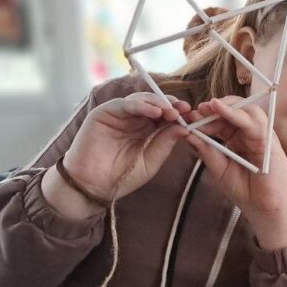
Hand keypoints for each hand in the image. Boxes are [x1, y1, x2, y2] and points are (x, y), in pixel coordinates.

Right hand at [62, 92, 189, 200]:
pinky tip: (154, 112)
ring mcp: (119, 114)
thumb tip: (185, 128)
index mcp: (146, 129)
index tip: (194, 116)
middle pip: (156, 104)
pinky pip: (125, 104)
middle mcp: (134, 119)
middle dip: (172, 105)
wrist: (93, 186)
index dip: (180, 114)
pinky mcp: (104, 112)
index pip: (166, 115)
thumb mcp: (151, 160)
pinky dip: (140, 105)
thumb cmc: (122, 176)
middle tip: (185, 109)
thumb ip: (165, 143)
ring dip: (158, 103)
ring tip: (171, 111)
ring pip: (142, 100)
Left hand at [184, 96, 286, 249]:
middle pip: (235, 109)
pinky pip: (252, 122)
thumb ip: (207, 151)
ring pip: (246, 110)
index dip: (205, 116)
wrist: (265, 210)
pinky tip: (219, 109)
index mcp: (239, 139)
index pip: (222, 119)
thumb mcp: (219, 169)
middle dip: (214, 108)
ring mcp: (262, 135)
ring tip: (207, 107)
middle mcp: (251, 134)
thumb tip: (188, 133)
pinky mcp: (269, 140)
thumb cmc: (246, 191)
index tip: (187, 117)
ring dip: (225, 106)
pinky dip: (235, 113)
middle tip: (195, 110)